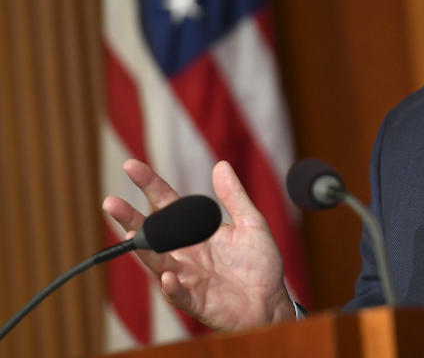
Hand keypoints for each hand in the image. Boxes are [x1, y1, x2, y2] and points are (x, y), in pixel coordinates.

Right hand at [102, 159, 295, 330]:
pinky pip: (179, 295)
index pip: (167, 204)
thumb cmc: (259, 263)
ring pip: (158, 262)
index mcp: (195, 231)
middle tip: (111, 202)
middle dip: (131, 218)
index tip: (131, 166)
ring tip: (130, 232)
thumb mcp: (251, 223)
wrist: (270, 300)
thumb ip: (234, 197)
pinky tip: (167, 276)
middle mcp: (185, 253)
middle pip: (153, 233)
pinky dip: (171, 287)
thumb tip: (221, 165)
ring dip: (144, 250)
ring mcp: (187, 277)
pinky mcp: (195, 301)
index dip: (150, 185)